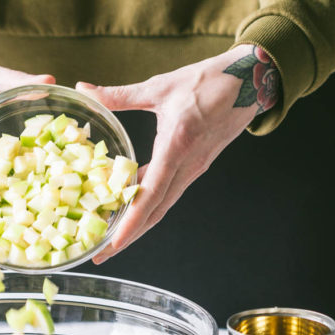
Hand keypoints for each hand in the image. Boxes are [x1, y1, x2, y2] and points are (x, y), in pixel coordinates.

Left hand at [76, 44, 278, 263]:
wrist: (249, 81)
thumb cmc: (208, 80)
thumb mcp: (160, 87)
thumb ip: (119, 94)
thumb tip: (85, 89)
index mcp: (178, 145)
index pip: (153, 193)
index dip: (132, 220)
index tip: (113, 242)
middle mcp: (189, 165)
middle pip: (157, 211)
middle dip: (129, 236)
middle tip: (101, 254)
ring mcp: (195, 168)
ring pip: (164, 205)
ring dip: (139, 225)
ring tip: (111, 240)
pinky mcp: (197, 165)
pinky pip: (170, 192)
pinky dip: (149, 205)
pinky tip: (129, 208)